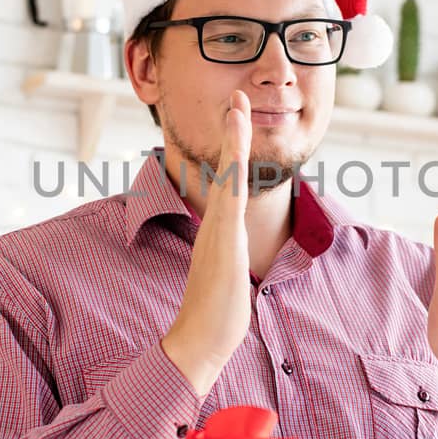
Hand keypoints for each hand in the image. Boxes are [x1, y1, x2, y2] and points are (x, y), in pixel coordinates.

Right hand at [162, 90, 252, 396]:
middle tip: (238, 97)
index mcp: (220, 231)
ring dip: (234, 139)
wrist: (199, 341)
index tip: (238, 122)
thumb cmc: (216, 317)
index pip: (229, 183)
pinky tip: (236, 152)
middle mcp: (216, 225)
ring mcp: (219, 231)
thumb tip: (235, 262)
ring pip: (228, 176)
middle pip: (227, 168)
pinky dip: (233, 172)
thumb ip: (231, 263)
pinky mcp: (224, 242)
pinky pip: (230, 200)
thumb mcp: (229, 279)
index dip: (234, 151)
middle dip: (233, 131)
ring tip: (239, 106)